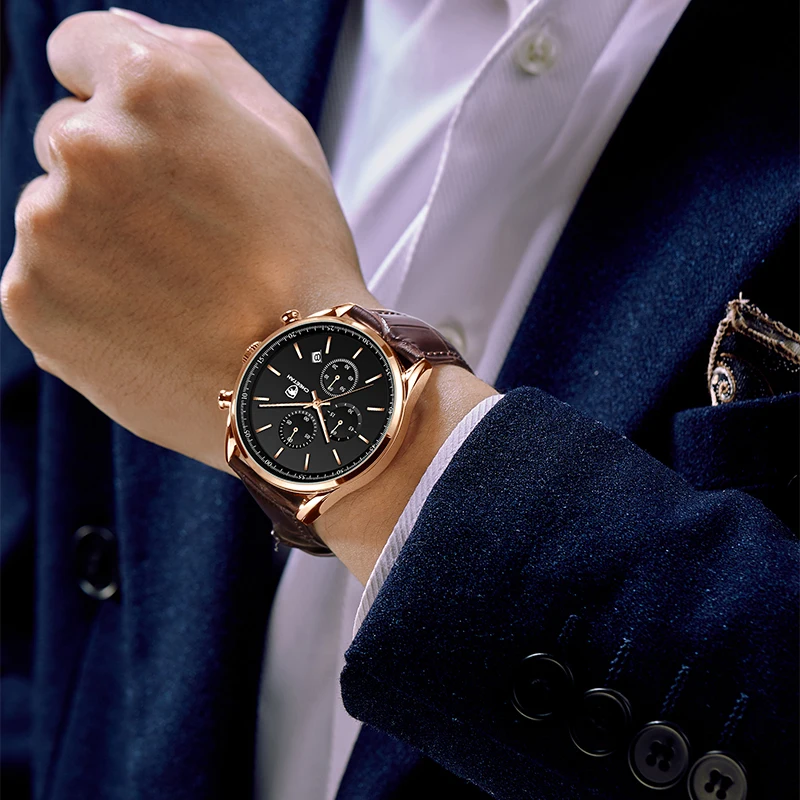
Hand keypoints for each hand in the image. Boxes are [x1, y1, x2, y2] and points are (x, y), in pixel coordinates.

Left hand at [0, 10, 375, 471]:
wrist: (294, 379)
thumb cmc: (301, 255)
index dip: (123, 96)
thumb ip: (194, 57)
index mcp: (152, 85)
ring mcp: (46, 226)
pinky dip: (83, 294)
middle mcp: (84, 144)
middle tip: (184, 233)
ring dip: (98, 238)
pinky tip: (145, 319)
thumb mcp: (281, 133)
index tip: (154, 142)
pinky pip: (43, 276)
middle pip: (65, 136)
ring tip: (172, 287)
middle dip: (113, 174)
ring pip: (53, 212)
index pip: (80, 49)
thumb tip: (115, 31)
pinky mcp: (28, 299)